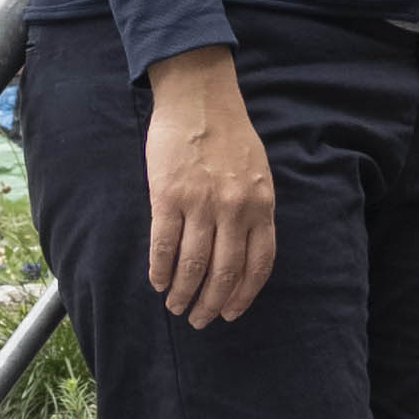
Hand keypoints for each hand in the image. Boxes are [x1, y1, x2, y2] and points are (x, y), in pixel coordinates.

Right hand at [141, 48, 274, 330]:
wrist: (200, 98)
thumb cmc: (230, 134)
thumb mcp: (258, 172)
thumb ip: (254, 208)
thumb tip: (243, 249)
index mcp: (262, 204)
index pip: (259, 263)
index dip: (244, 294)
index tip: (232, 313)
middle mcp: (235, 209)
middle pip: (225, 272)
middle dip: (212, 304)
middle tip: (199, 320)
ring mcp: (202, 203)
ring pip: (194, 264)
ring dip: (183, 293)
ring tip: (175, 307)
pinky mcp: (169, 196)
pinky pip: (164, 244)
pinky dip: (160, 269)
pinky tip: (157, 283)